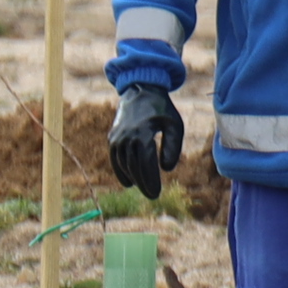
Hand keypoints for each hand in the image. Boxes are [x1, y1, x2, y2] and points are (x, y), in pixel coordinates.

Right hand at [106, 83, 184, 199]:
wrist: (141, 91)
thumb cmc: (162, 110)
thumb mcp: (174, 125)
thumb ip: (172, 147)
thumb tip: (166, 169)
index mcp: (142, 134)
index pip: (145, 164)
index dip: (150, 180)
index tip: (156, 193)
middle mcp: (126, 137)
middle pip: (133, 167)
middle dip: (143, 183)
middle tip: (152, 196)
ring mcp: (117, 137)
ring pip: (123, 164)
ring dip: (133, 178)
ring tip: (144, 189)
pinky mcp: (113, 137)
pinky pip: (115, 158)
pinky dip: (120, 171)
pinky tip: (128, 182)